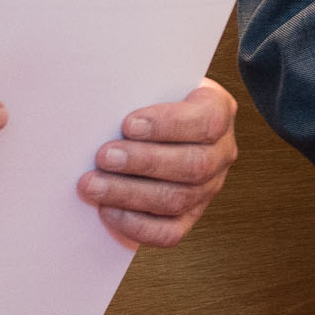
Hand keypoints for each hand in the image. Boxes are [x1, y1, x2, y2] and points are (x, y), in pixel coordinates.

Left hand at [79, 77, 239, 249]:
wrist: (164, 124)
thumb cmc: (155, 98)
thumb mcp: (157, 82)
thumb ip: (142, 90)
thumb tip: (103, 108)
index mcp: (219, 111)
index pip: (206, 122)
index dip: (168, 125)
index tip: (128, 124)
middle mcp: (222, 152)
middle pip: (192, 165)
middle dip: (143, 162)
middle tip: (103, 157)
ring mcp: (209, 187)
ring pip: (177, 199)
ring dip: (130, 194)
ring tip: (93, 185)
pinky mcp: (190, 216)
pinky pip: (170, 232)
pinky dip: (137, 225)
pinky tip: (109, 211)